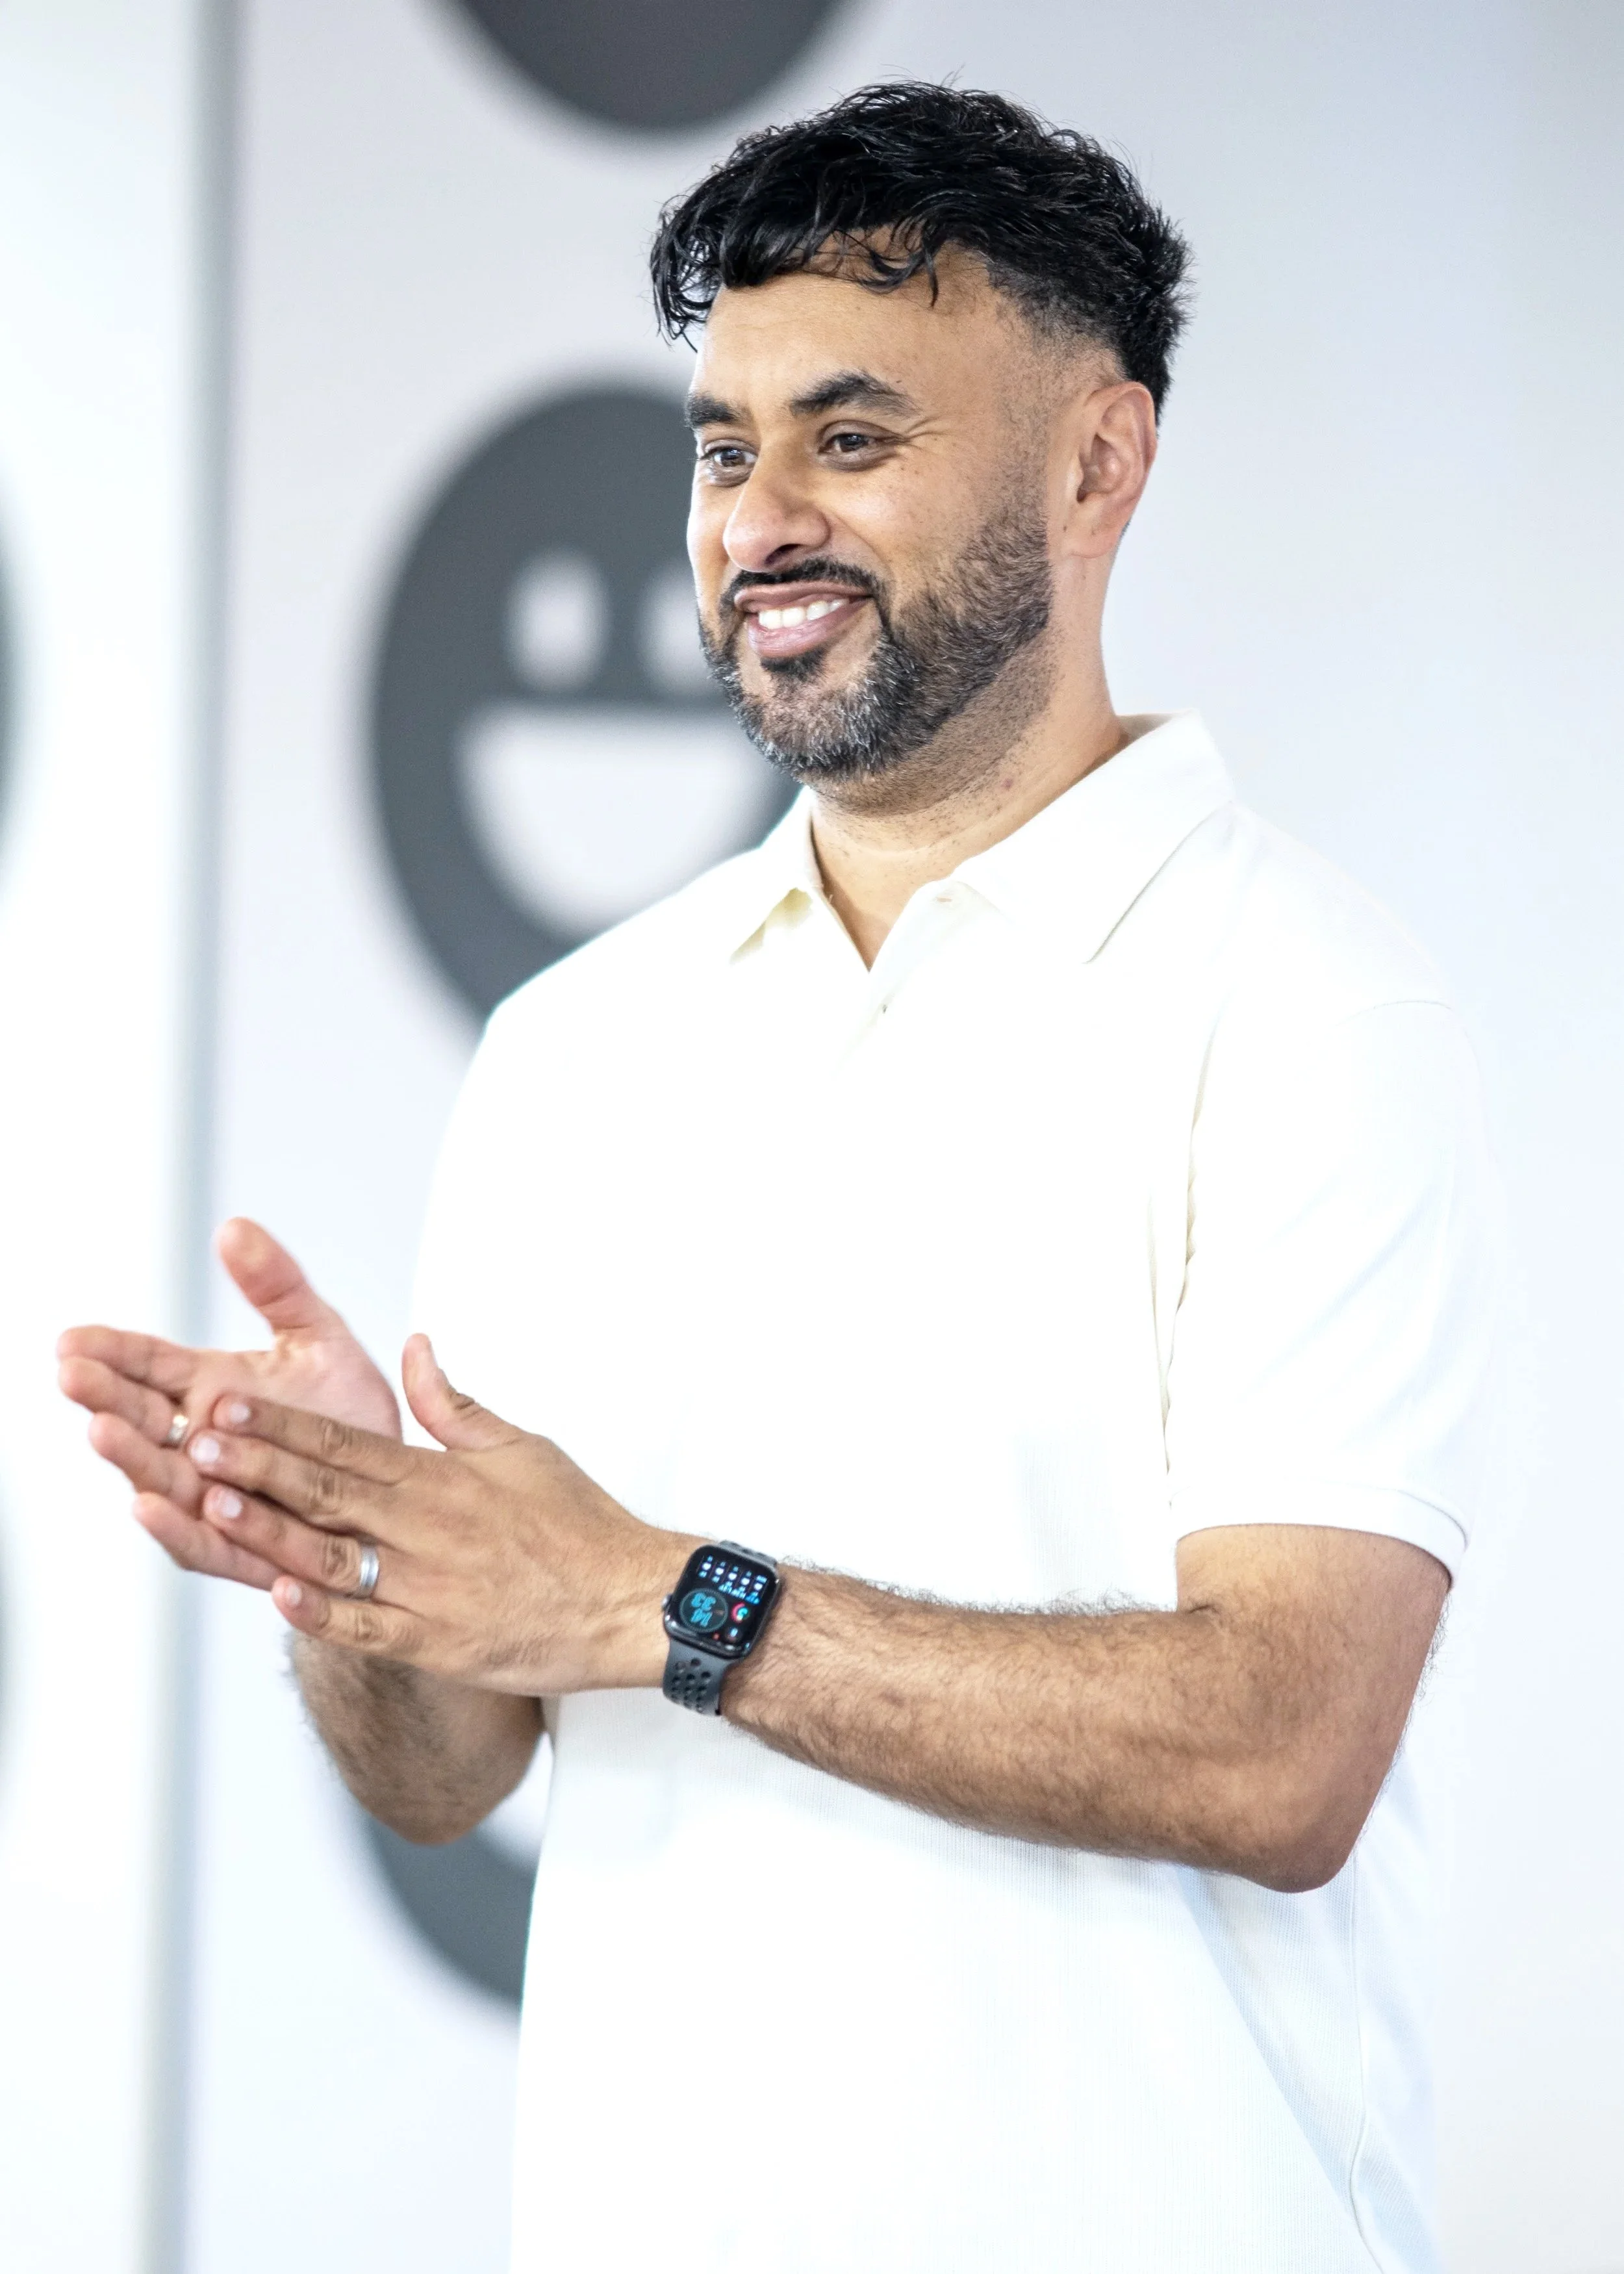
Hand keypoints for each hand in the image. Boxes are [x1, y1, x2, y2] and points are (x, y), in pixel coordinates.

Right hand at [57, 1217, 400, 1590]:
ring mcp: (217, 1498)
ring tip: (102, 1428)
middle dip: (104, 1396)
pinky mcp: (244, 1549)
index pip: (149, 1366)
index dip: (112, 1352)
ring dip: (130, 1455)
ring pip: (161, 1479)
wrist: (400, 1492)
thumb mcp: (320, 1337)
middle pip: (142, 1420)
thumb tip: (234, 1226)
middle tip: (72, 1372)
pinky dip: (175, 1527)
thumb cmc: (351, 1417)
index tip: (72, 1338)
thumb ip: (277, 1286)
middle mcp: (203, 1445)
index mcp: (213, 1389)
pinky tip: (146, 1506)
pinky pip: (203, 1542)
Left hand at [183, 1334, 692, 1692]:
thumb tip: (414, 1347)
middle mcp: (428, 1528)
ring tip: (214, 1506)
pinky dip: (320, 1616)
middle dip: (256, 1465)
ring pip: (332, 1559)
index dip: (281, 1424)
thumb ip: (455, 1404)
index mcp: (442, 1477)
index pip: (346, 1442)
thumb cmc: (580, 1524)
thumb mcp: (522, 1447)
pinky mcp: (437, 1643)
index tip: (229, 1405)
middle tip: (196, 1442)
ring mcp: (429, 1589)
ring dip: (270, 1532)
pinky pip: (366, 1629)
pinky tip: (277, 1597)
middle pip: (327, 1491)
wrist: (631, 1602)